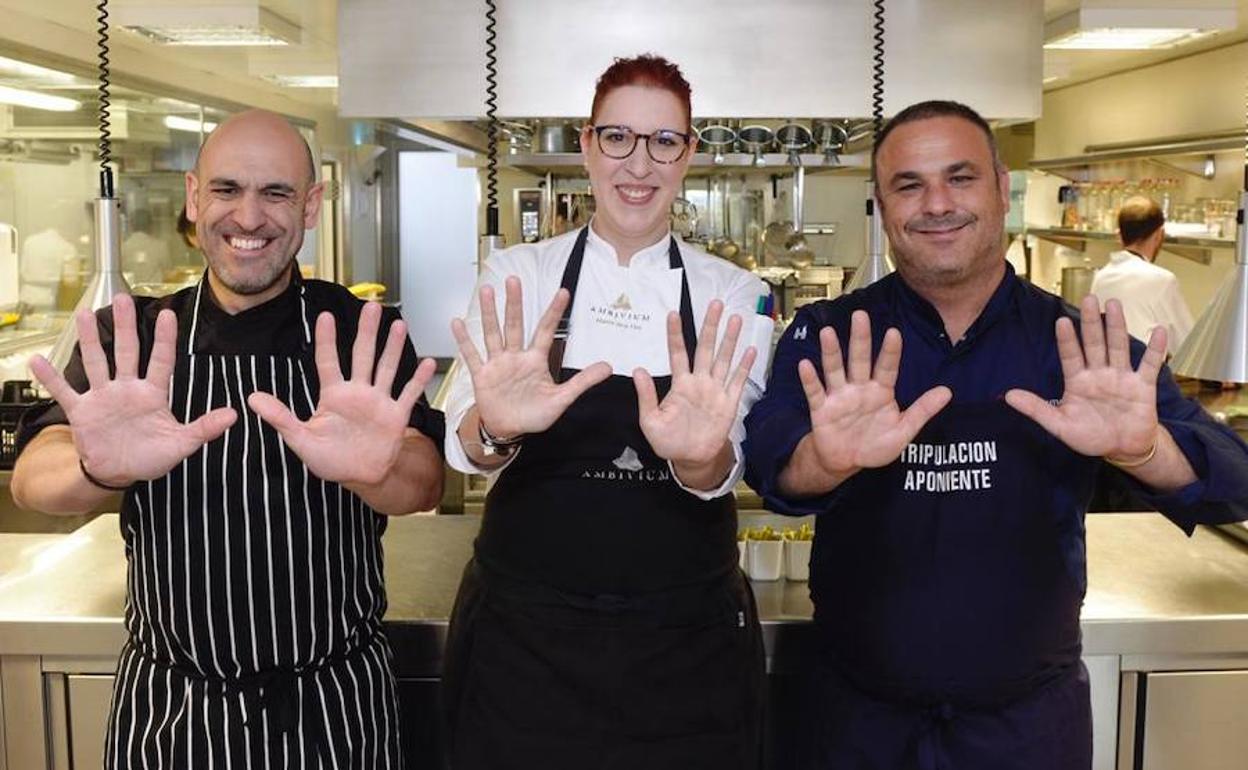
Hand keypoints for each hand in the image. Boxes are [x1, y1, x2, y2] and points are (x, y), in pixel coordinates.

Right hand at [28, 293, 236, 486]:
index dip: (165, 339)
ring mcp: (103, 397)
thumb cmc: (152, 457)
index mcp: (153, 394)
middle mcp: (127, 389)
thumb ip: (204, 429)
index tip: (168, 315)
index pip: (162, 361)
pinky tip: (37, 360)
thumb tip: (234, 415)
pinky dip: (50, 378)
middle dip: (127, 326)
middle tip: (123, 298)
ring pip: (96, 362)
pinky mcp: (82, 411)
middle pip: (127, 352)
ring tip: (85, 314)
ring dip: (91, 340)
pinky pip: (63, 391)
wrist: (119, 472)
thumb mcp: (181, 444)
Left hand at [247, 302, 434, 485]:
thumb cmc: (329, 459)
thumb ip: (280, 417)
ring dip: (393, 347)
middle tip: (372, 306)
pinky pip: (408, 394)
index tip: (325, 316)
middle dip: (367, 331)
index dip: (327, 340)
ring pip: (387, 368)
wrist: (361, 477)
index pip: (328, 361)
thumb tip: (252, 398)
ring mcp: (379, 402)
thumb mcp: (300, 440)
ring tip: (399, 325)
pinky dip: (418, 379)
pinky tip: (427, 362)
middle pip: (363, 356)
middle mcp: (358, 393)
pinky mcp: (396, 415)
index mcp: (333, 396)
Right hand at [450, 275, 610, 437]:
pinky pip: (471, 355)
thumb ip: (583, 382)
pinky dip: (464, 340)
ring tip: (486, 291)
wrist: (509, 430)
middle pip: (514, 324)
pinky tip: (457, 323)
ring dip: (489, 313)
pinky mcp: (482, 375)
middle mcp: (515, 357)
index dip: (554, 312)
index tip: (563, 292)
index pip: (545, 330)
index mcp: (535, 360)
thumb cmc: (534, 414)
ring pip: (492, 334)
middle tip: (513, 280)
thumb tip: (608, 368)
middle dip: (514, 303)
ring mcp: (497, 364)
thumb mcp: (562, 399)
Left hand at [634, 300, 755, 466]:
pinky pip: (738, 381)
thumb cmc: (669, 441)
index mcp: (679, 385)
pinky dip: (745, 366)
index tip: (673, 313)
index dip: (675, 334)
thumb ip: (645, 396)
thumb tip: (637, 370)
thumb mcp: (650, 421)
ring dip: (730, 339)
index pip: (677, 353)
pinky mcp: (729, 403)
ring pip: (724, 359)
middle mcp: (699, 382)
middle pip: (705, 348)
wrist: (691, 459)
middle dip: (710, 326)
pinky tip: (751, 350)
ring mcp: (716, 390)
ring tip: (735, 318)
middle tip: (716, 303)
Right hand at [799, 310, 951, 475]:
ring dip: (831, 351)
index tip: (894, 333)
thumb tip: (947, 392)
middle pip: (859, 359)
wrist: (846, 462)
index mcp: (880, 391)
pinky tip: (805, 365)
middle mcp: (859, 388)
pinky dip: (810, 379)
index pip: (887, 367)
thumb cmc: (875, 445)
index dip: (890, 352)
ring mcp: (839, 396)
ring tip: (828, 332)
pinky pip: (815, 392)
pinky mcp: (821, 409)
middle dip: (860, 338)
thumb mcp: (903, 431)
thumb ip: (922, 411)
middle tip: (860, 315)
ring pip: (835, 369)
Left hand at [1005, 295, 1164, 460]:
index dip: (1066, 340)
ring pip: (1118, 347)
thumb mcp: (1059, 425)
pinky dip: (1155, 349)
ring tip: (1113, 304)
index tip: (1060, 321)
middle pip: (1094, 344)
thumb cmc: (1090, 435)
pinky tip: (1158, 330)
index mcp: (1078, 381)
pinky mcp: (1142, 386)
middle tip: (1088, 298)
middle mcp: (1099, 374)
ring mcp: (1121, 378)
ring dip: (1116, 326)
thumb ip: (1036, 409)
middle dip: (1090, 322)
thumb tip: (1008, 396)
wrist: (1122, 449)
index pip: (1070, 356)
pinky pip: (1149, 365)